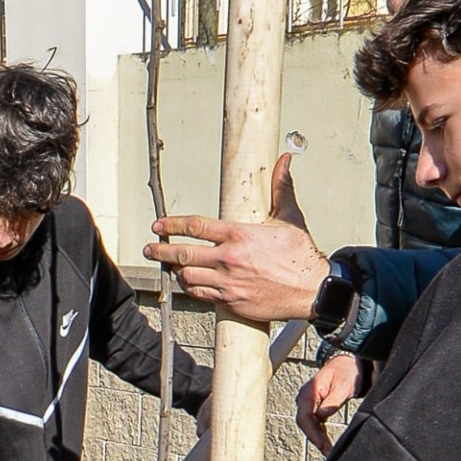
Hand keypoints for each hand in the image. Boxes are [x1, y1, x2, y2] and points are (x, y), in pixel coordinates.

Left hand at [148, 153, 327, 323]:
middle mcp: (228, 259)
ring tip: (168, 266)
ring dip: (175, 271)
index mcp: (238, 235)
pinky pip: (200, 295)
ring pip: (187, 277)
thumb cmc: (301, 255)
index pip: (195, 226)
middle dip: (161, 251)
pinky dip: (190, 288)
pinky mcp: (231, 301)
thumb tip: (285, 159)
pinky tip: (187, 283)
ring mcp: (227, 282)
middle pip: (182, 254)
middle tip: (149, 248)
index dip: (172, 225)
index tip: (159, 225)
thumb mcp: (289, 217)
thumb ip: (281, 187)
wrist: (311, 289)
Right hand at [296, 352, 362, 454]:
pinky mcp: (314, 406)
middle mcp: (305, 397)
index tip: (321, 445)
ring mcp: (308, 402)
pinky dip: (320, 433)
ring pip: (309, 425)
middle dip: (315, 439)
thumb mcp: (343, 386)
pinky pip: (314, 423)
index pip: (304, 417)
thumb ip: (332, 401)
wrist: (347, 363)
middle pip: (305, 423)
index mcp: (309, 391)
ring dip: (318, 438)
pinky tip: (327, 443)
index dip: (312, 433)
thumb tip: (322, 416)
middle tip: (328, 453)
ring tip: (329, 452)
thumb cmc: (346, 372)